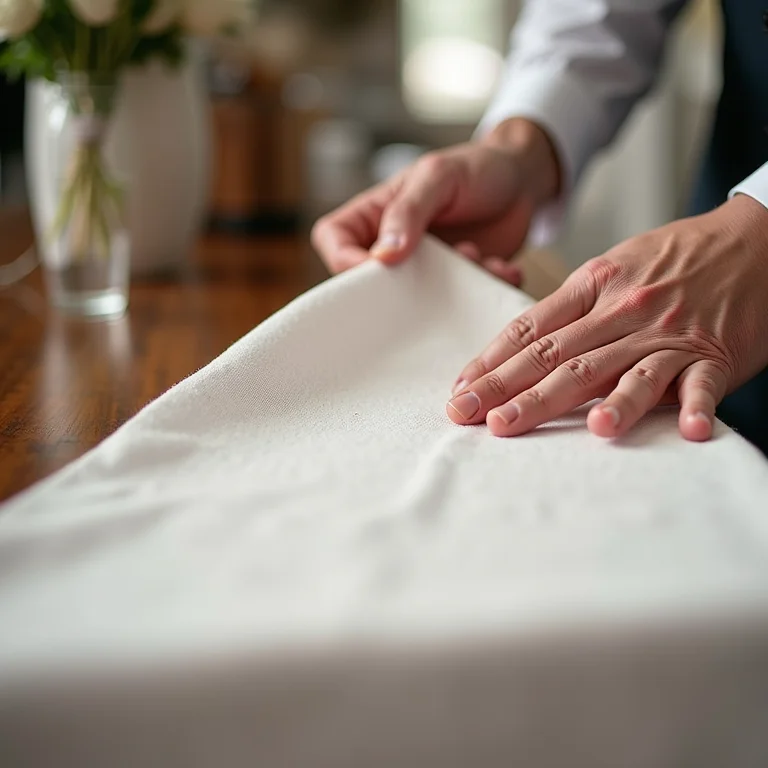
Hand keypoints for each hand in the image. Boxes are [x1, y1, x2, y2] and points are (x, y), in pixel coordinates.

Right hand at [311, 119, 560, 285]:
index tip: (378, 270)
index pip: (334, 241)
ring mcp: (424, 269)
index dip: (344, 262)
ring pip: (415, 302)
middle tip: (429, 281)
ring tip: (475, 256)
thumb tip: (383, 255)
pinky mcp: (455, 285)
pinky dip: (481, 288)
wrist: (524, 180)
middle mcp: (393, 245)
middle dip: (400, 290)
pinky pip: (457, 306)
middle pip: (368, 284)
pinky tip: (499, 267)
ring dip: (448, 290)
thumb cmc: (475, 167)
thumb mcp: (438, 177)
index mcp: (374, 215)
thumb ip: (409, 211)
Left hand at [446, 195, 767, 441]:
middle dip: (511, 390)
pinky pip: (703, 383)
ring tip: (570, 428)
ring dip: (599, 402)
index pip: (532, 329)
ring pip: (624, 371)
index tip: (460, 389)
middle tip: (472, 417)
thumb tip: (519, 347)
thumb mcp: (612, 268)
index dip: (492, 361)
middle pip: (560, 356)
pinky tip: (688, 430)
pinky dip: (696, 405)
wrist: (753, 239)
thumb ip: (570, 308)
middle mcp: (625, 312)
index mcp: (595, 287)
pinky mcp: (714, 355)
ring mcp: (669, 335)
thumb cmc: (673, 258)